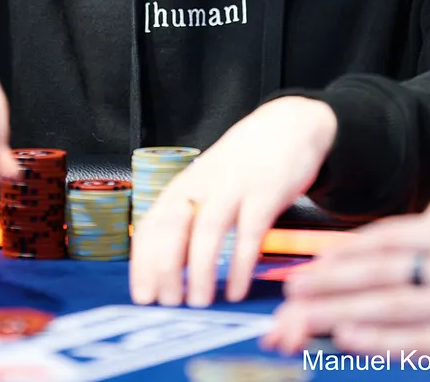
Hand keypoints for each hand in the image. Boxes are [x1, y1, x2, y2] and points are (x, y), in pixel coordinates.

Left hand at [129, 97, 336, 308]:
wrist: (286, 125)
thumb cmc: (242, 164)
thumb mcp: (207, 184)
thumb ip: (191, 218)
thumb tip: (168, 268)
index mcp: (183, 187)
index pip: (152, 226)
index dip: (143, 262)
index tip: (142, 296)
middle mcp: (202, 185)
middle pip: (173, 226)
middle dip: (166, 268)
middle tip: (168, 304)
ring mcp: (233, 187)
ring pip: (208, 230)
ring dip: (201, 270)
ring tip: (199, 303)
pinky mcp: (265, 193)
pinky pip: (249, 232)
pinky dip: (240, 264)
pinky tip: (236, 290)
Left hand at [263, 213, 429, 355]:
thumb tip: (415, 249)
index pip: (394, 236)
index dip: (349, 249)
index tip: (313, 259)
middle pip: (383, 271)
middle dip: (332, 282)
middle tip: (290, 288)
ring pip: (396, 306)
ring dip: (345, 310)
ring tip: (304, 313)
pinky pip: (429, 340)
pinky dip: (388, 340)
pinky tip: (353, 340)